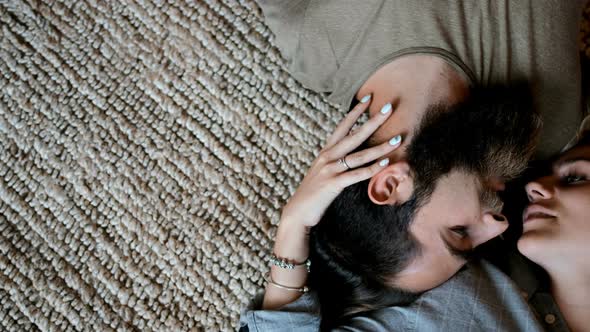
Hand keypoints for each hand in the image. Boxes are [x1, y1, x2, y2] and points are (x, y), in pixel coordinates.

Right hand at [280, 96, 401, 227]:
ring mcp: (330, 170)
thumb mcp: (323, 172)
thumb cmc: (313, 193)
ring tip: (397, 139)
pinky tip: (385, 163)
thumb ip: (335, 162)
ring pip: (359, 155)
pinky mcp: (333, 184)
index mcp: (325, 152)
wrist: (298, 212)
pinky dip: (371, 168)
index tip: (368, 98)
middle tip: (388, 108)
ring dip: (380, 147)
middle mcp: (327, 157)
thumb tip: (349, 156)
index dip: (355, 112)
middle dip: (372, 121)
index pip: (342, 126)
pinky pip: (356, 174)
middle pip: (354, 135)